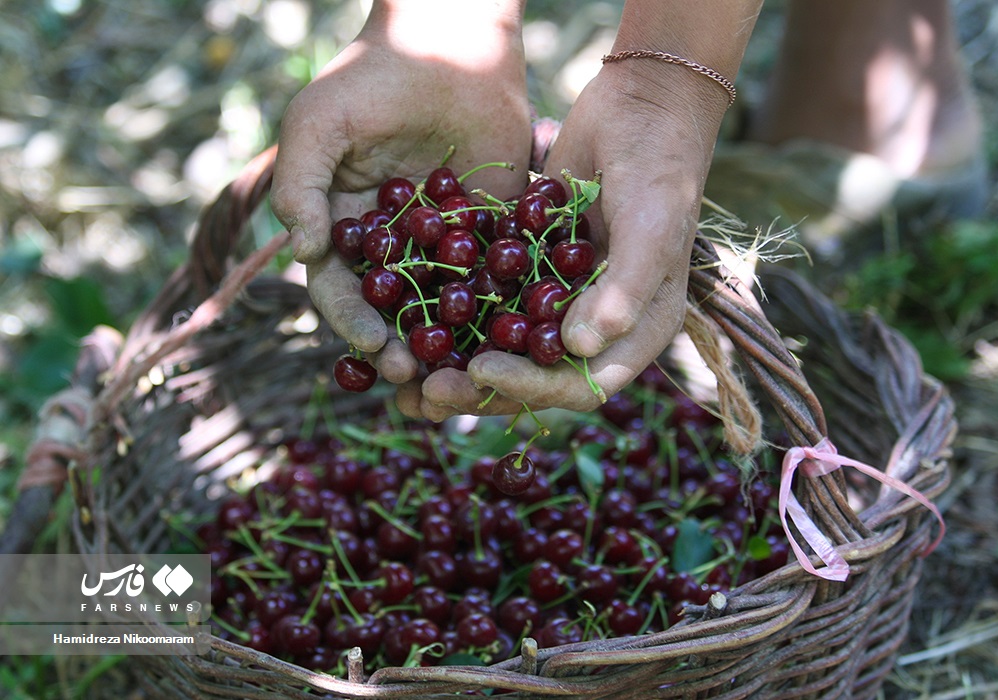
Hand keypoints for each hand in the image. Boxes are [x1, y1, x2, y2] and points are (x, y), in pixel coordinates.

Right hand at [270, 0, 530, 384]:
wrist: (451, 41)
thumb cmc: (373, 78)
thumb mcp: (319, 124)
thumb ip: (299, 185)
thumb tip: (299, 252)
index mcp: (344, 228)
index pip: (341, 288)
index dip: (352, 322)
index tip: (372, 348)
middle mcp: (393, 246)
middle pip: (393, 309)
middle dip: (401, 345)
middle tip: (416, 374)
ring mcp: (444, 243)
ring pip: (445, 305)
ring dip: (451, 341)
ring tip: (463, 371)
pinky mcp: (494, 231)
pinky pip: (497, 275)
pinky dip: (503, 307)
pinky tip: (513, 335)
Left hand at [405, 59, 727, 419]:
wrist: (640, 105)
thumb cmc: (659, 168)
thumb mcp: (651, 227)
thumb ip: (623, 290)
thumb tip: (579, 348)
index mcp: (636, 330)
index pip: (582, 382)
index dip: (532, 385)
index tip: (481, 370)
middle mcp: (597, 325)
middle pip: (536, 375)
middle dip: (483, 388)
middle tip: (428, 390)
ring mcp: (560, 299)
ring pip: (505, 347)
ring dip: (459, 365)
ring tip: (405, 382)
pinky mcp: (528, 269)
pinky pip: (489, 302)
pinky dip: (453, 318)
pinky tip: (407, 326)